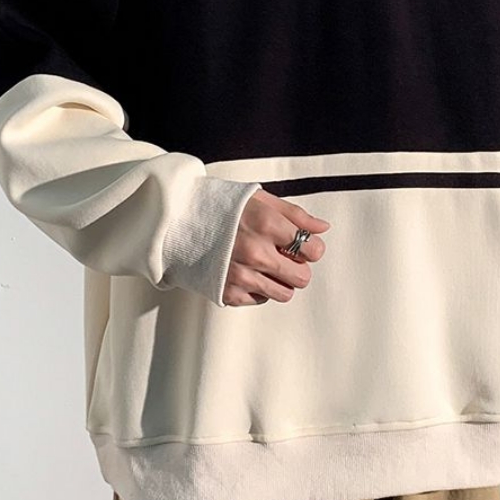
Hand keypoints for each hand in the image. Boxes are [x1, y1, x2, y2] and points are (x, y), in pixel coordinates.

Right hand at [222, 188, 331, 306]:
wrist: (176, 220)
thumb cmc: (219, 206)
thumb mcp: (259, 199)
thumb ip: (295, 215)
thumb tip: (322, 228)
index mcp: (266, 224)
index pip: (313, 250)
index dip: (312, 247)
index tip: (303, 243)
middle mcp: (255, 252)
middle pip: (302, 277)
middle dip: (298, 267)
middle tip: (283, 255)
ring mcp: (241, 275)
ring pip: (285, 293)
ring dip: (280, 280)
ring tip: (265, 264)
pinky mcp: (228, 292)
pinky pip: (260, 300)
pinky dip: (258, 288)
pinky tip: (246, 270)